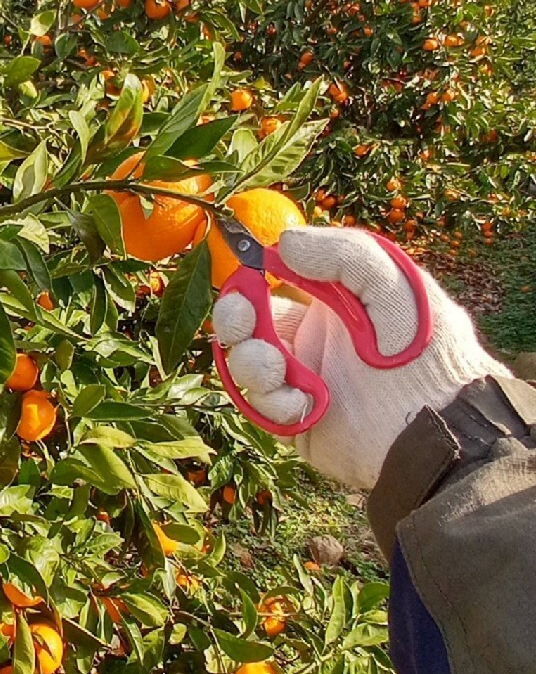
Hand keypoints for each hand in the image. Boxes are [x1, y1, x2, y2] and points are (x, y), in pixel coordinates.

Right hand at [212, 226, 507, 487]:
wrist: (438, 429)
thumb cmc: (427, 351)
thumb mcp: (397, 283)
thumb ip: (343, 253)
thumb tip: (281, 244)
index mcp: (331, 305)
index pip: (274, 284)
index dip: (250, 281)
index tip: (245, 278)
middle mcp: (313, 340)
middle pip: (248, 324)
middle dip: (234, 320)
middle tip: (239, 323)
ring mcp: (304, 381)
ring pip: (248, 365)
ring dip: (252, 363)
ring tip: (278, 371)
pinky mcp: (299, 421)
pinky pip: (264, 407)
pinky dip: (275, 402)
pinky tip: (304, 404)